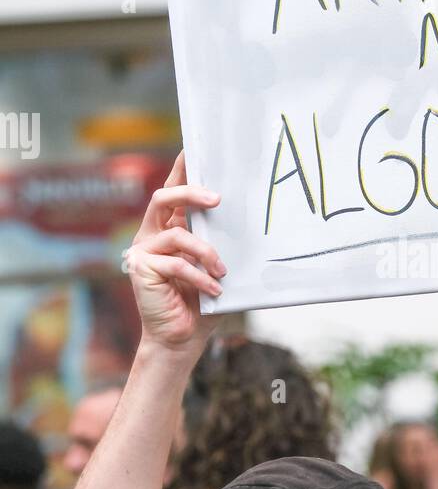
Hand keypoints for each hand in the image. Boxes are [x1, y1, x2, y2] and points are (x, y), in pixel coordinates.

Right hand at [126, 152, 225, 353]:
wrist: (181, 340)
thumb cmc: (202, 303)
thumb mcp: (216, 268)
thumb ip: (220, 244)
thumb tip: (245, 221)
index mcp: (170, 229)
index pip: (173, 192)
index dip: (180, 170)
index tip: (192, 149)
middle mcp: (153, 235)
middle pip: (164, 199)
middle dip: (191, 193)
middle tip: (217, 199)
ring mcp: (144, 251)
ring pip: (176, 234)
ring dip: (206, 252)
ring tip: (222, 271)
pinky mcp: (141, 269)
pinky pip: (176, 264)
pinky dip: (199, 277)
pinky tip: (214, 290)